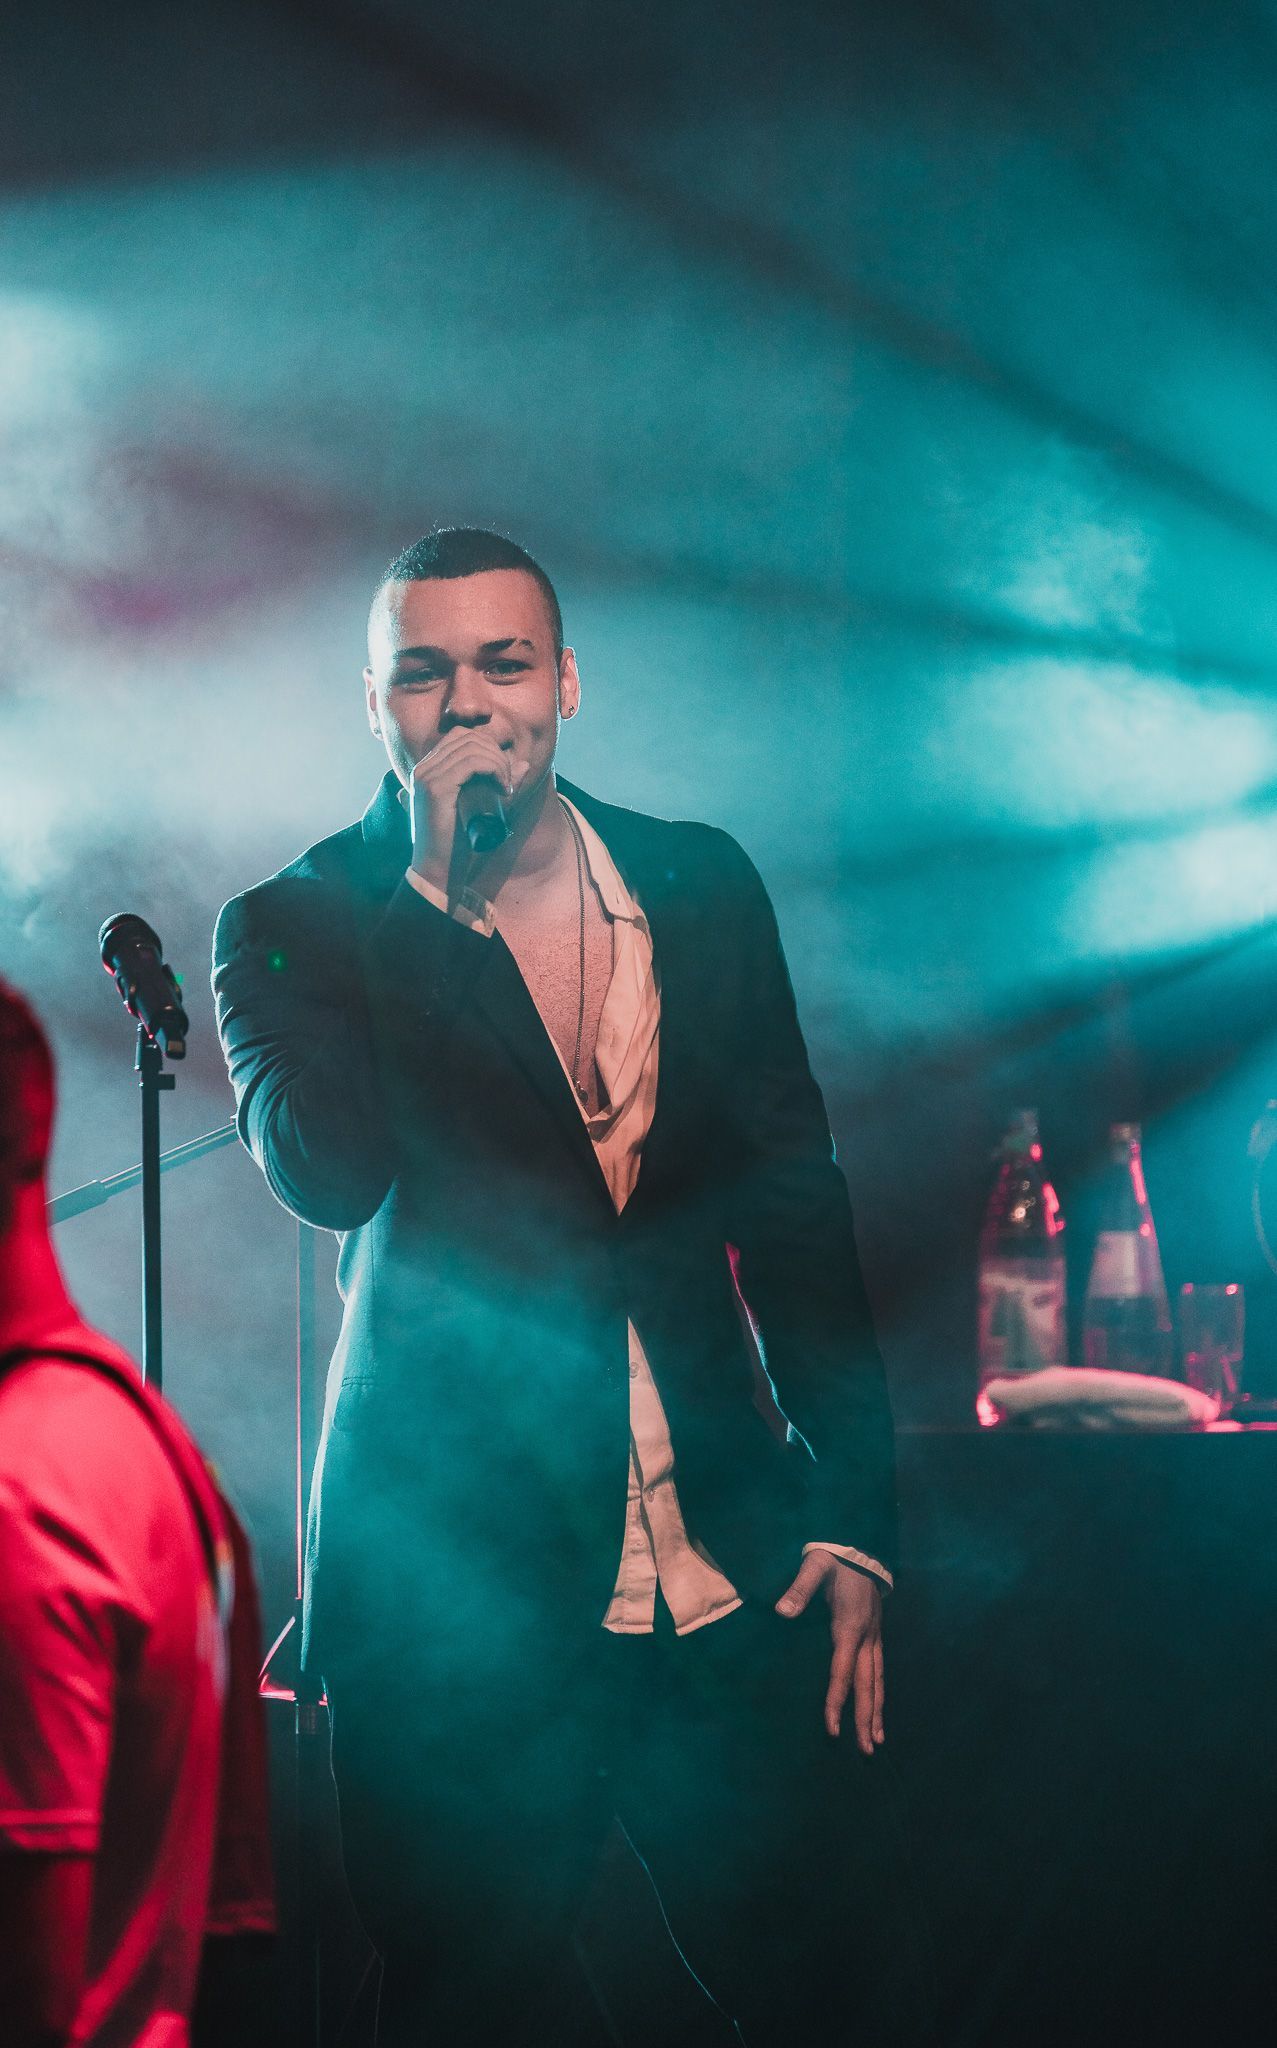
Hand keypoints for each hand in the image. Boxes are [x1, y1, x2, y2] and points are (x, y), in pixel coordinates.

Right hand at [408, 729, 513, 888]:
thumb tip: (525, 764)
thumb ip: (498, 783)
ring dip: (498, 762)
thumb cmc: (457, 842)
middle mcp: (424, 768)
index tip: (503, 773)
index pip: (460, 736)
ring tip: (506, 787)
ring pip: (471, 747)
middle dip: (495, 753)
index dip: (488, 746)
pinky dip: (493, 769)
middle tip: (507, 781)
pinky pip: (470, 762)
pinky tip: (502, 787)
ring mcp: (427, 776)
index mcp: (428, 769)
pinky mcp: (435, 788)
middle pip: (467, 737)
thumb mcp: (480, 805)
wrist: (437, 870)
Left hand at [776, 1551, 883, 1751]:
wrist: (860, 1545)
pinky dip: (879, 1693)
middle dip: (866, 1717)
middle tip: (867, 1750)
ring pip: (878, 1680)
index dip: (836, 1701)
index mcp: (850, 1626)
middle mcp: (867, 1636)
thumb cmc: (834, 1557)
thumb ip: (799, 1588)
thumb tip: (782, 1611)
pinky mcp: (875, 1634)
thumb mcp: (814, 1565)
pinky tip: (878, 1709)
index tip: (833, 1729)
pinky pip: (879, 1670)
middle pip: (867, 1684)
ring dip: (877, 1711)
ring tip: (877, 1740)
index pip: (842, 1671)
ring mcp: (875, 1636)